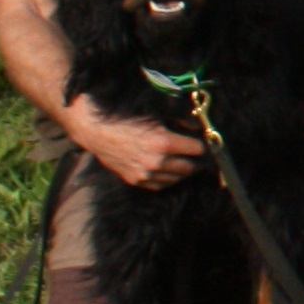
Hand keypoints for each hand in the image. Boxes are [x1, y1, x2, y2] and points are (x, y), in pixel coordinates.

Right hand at [70, 106, 204, 189]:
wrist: (98, 133)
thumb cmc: (128, 121)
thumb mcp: (157, 118)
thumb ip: (180, 125)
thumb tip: (199, 129)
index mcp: (164, 142)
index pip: (197, 150)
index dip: (202, 147)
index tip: (205, 145)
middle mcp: (157, 161)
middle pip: (189, 167)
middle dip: (196, 161)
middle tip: (198, 157)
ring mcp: (146, 174)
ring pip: (176, 179)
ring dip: (183, 172)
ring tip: (185, 163)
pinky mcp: (137, 181)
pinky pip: (161, 186)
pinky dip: (168, 180)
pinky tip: (170, 172)